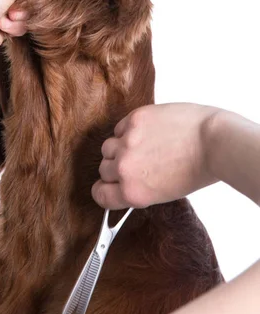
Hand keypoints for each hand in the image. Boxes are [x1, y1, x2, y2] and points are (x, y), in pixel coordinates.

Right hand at [92, 103, 218, 208]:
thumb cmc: (198, 169)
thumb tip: (124, 180)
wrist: (214, 141)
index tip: (108, 185)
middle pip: (103, 168)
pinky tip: (148, 131)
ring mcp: (127, 142)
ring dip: (119, 147)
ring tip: (142, 145)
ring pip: (107, 146)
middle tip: (136, 163)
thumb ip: (139, 187)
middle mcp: (124, 168)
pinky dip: (129, 130)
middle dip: (116, 167)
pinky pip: (119, 127)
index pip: (99, 194)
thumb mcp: (164, 191)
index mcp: (133, 192)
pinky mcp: (133, 119)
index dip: (104, 189)